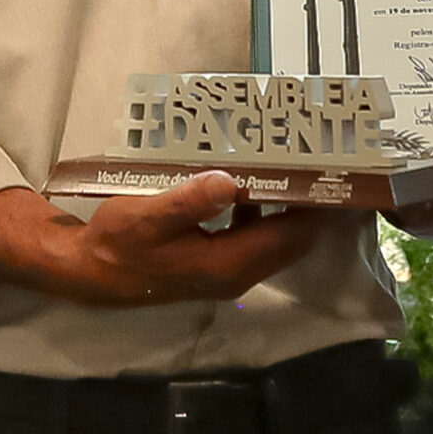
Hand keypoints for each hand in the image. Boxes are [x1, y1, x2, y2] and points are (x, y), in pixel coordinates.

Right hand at [0, 174, 331, 306]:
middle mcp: (237, 273)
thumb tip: (230, 181)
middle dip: (316, 204)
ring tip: (305, 162)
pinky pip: (257, 234)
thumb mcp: (145, 217)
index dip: (322, 208)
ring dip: (293, 205)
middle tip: (332, 159)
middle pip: (294, 238)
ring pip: (277, 236)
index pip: (293, 235)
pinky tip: (261, 178)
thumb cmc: (115, 244)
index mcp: (228, 264)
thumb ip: (188, 201)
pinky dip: (268, 209)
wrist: (88, 273)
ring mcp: (228, 270)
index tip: (344, 175)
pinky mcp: (216, 262)